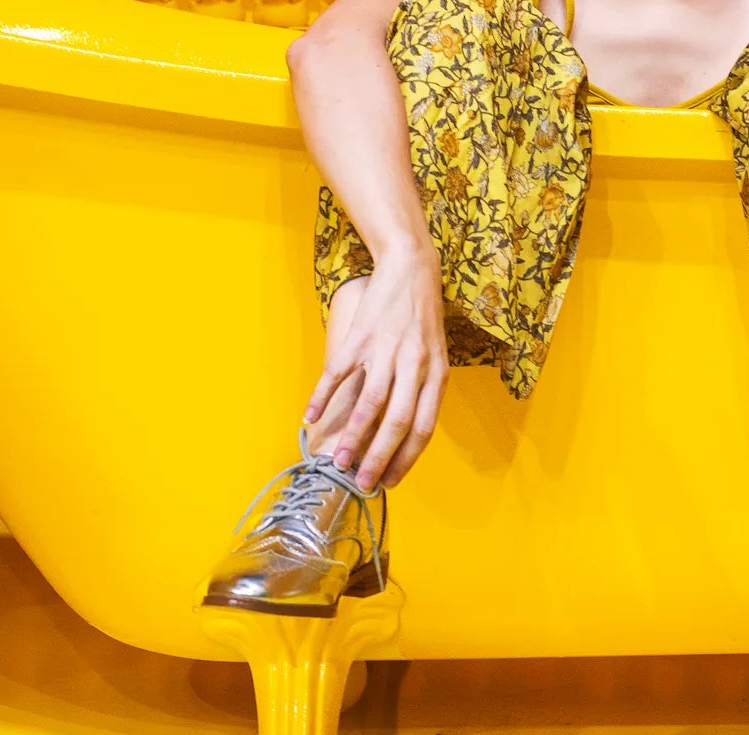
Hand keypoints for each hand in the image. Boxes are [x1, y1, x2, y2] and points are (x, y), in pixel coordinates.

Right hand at [301, 250, 447, 492]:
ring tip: (336, 460)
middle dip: (378, 458)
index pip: (423, 427)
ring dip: (351, 436)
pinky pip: (338, 375)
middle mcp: (414, 365)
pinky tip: (311, 418)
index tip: (390, 482)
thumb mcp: (437, 354)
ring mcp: (385, 350)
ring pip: (369, 403)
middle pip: (397, 422)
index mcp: (436, 374)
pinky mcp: (359, 337)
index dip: (406, 458)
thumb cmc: (424, 316)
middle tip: (361, 482)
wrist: (411, 267)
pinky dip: (323, 398)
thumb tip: (407, 433)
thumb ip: (425, 389)